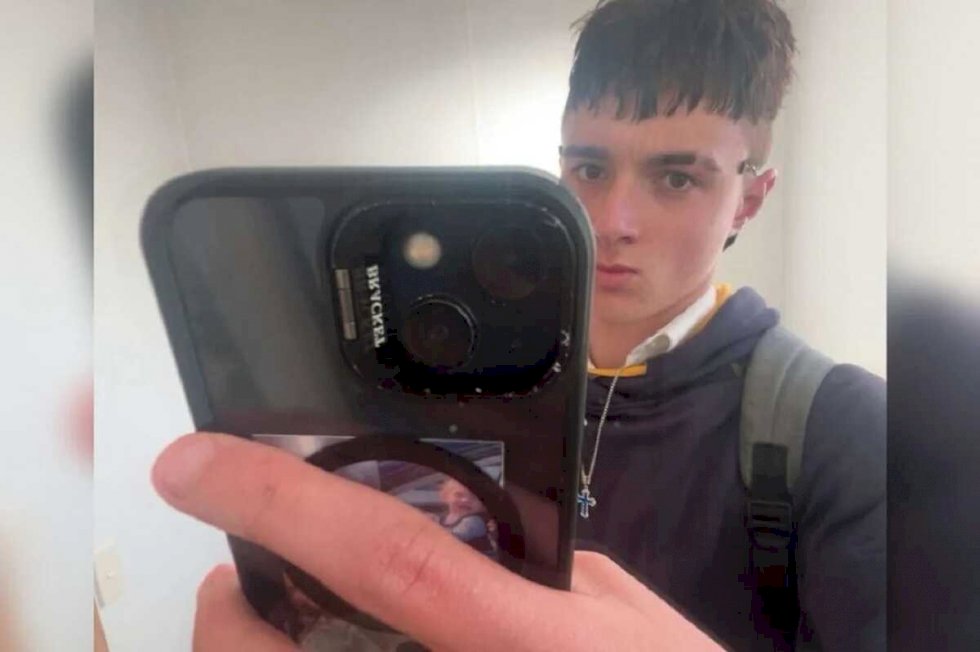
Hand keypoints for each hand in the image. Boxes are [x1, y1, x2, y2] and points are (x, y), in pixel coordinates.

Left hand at [152, 433, 720, 650]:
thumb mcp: (623, 614)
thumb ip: (543, 565)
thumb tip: (470, 531)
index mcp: (519, 640)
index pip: (384, 554)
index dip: (284, 502)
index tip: (199, 461)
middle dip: (229, 618)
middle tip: (232, 581)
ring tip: (274, 618)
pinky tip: (323, 650)